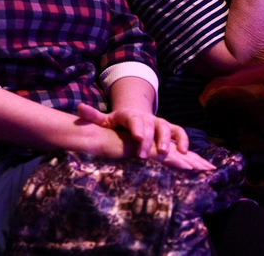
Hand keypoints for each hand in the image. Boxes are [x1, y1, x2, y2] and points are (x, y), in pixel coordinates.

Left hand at [77, 103, 212, 169]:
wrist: (135, 115)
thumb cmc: (118, 123)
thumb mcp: (105, 119)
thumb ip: (93, 116)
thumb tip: (79, 108)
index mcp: (130, 115)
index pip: (133, 120)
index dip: (137, 128)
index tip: (137, 139)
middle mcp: (147, 117)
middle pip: (150, 126)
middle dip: (149, 140)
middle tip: (144, 155)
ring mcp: (159, 122)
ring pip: (167, 128)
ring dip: (167, 141)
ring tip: (165, 155)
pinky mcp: (169, 129)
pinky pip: (179, 132)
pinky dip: (183, 141)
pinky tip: (184, 153)